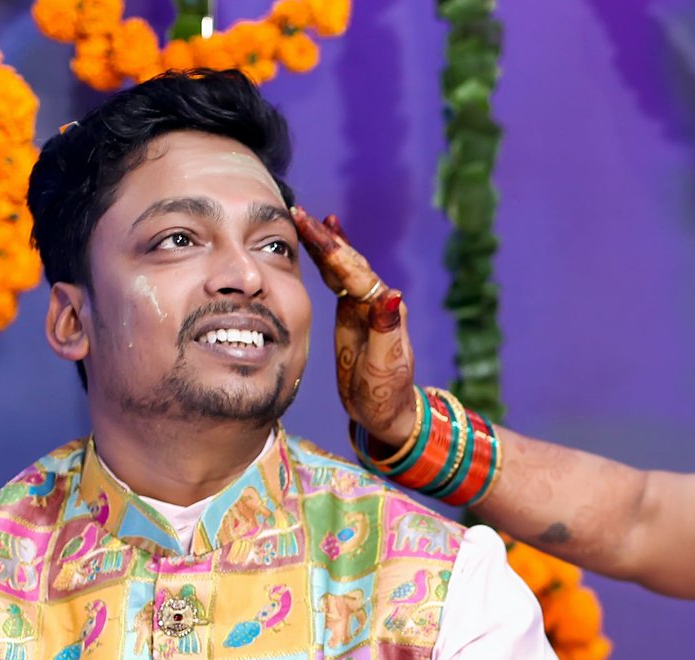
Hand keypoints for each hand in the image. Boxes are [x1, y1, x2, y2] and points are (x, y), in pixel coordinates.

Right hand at [292, 207, 418, 446]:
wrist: (385, 413)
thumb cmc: (385, 396)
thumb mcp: (385, 367)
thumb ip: (388, 330)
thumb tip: (394, 294)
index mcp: (381, 312)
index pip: (355, 273)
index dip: (334, 249)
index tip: (314, 225)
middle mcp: (375, 304)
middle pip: (349, 263)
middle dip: (326, 238)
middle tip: (301, 212)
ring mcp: (363, 309)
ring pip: (344, 268)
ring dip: (327, 243)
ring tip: (310, 218)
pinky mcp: (352, 316)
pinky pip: (339, 281)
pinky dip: (330, 261)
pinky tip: (324, 246)